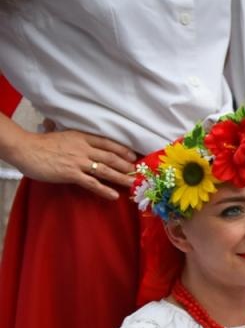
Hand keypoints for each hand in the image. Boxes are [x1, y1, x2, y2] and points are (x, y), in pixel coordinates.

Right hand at [4, 127, 136, 200]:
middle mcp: (83, 148)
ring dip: (121, 178)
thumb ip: (72, 136)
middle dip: (126, 165)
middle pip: (110, 157)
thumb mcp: (60, 134)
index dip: (122, 150)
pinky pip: (92, 183)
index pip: (107, 142)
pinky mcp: (71, 174)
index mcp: (81, 137)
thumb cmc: (41, 143)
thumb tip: (72, 132)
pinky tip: (114, 195)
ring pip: (105, 170)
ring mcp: (78, 161)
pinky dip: (104, 190)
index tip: (134, 156)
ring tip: (132, 184)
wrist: (25, 149)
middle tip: (137, 173)